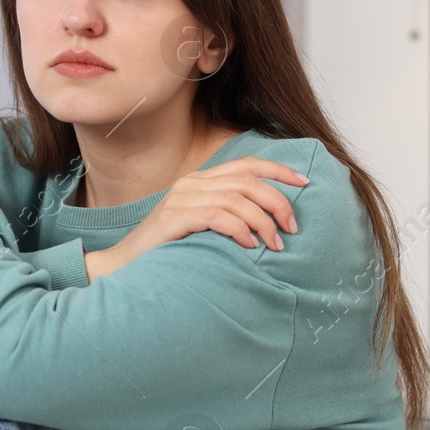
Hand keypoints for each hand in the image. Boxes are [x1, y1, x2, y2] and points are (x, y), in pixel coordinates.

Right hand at [84, 156, 307, 277]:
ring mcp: (180, 198)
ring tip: (274, 245)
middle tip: (292, 228)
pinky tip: (250, 246)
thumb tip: (268, 221)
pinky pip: (218, 216)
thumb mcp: (201, 227)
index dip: (279, 170)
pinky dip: (240, 229)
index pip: (246, 164)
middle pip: (247, 180)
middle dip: (277, 201)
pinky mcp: (173, 218)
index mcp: (200, 180)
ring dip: (263, 221)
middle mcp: (191, 183)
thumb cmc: (167, 250)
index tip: (305, 183)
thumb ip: (227, 216)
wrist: (124, 265)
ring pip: (237, 198)